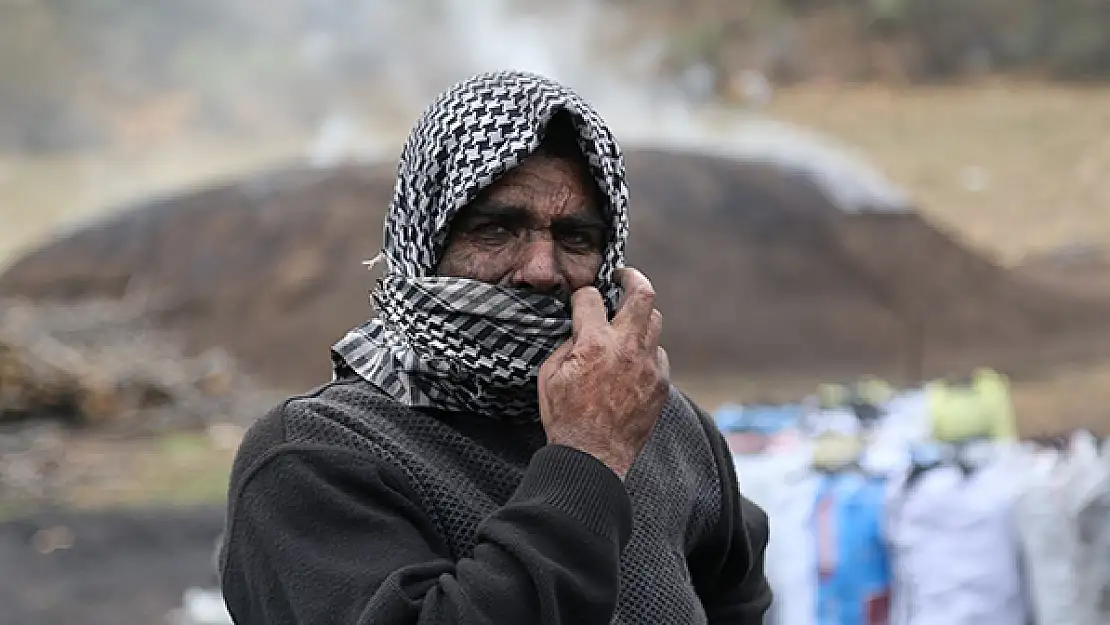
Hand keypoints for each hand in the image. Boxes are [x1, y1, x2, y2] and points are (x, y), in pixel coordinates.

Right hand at [538, 267, 670, 478]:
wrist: (592, 457)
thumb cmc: (565, 418)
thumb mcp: (549, 375)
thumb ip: (567, 345)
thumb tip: (580, 331)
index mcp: (594, 343)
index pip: (591, 297)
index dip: (582, 295)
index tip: (581, 300)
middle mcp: (626, 348)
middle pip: (642, 294)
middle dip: (632, 277)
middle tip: (622, 277)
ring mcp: (649, 366)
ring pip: (655, 322)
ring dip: (640, 317)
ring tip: (626, 323)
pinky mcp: (661, 384)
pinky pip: (659, 354)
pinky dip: (646, 351)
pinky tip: (632, 361)